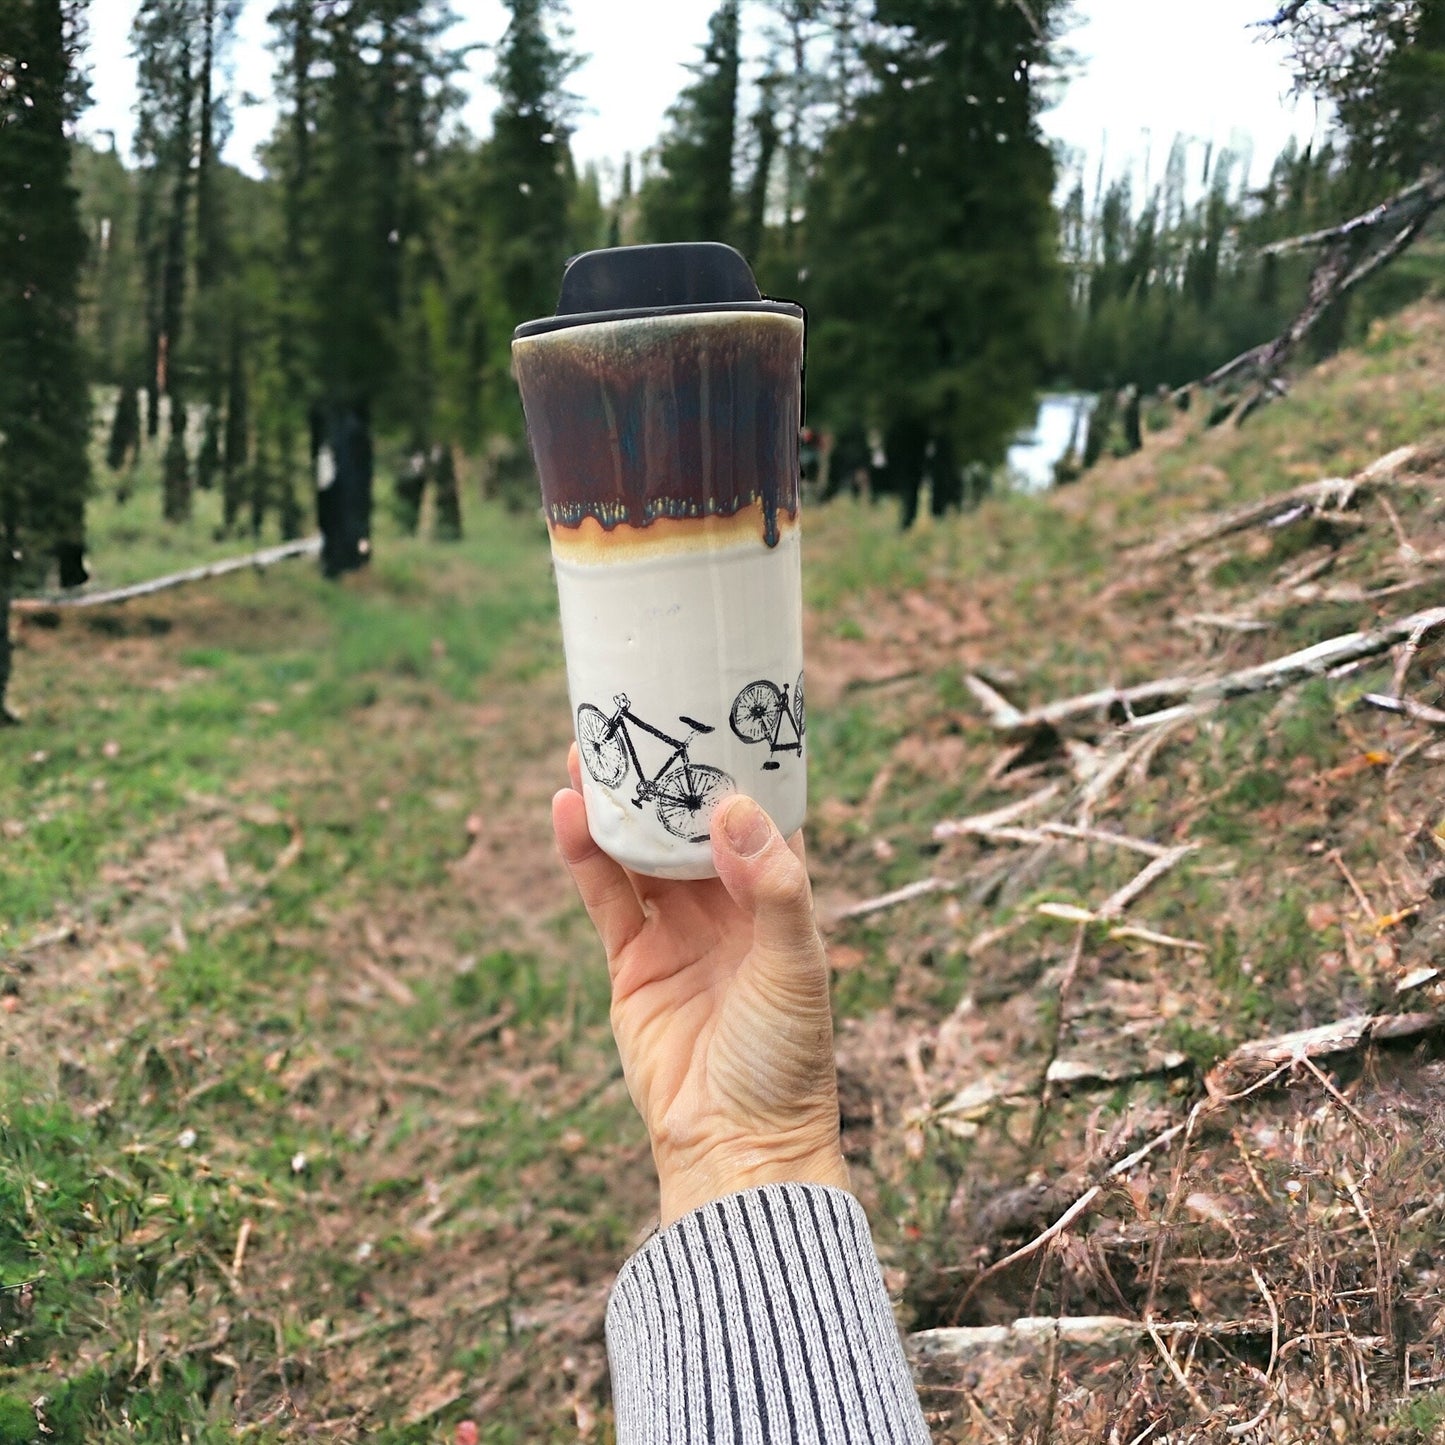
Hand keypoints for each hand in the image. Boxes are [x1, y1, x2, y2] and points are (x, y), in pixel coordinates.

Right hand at [553, 748, 848, 1224]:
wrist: (736, 1148)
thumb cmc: (785, 1060)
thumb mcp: (795, 967)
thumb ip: (773, 888)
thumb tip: (735, 810)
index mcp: (778, 902)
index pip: (757, 819)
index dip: (735, 770)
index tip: (714, 714)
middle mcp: (728, 910)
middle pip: (689, 826)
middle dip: (666, 776)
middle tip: (640, 716)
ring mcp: (677, 933)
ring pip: (642, 851)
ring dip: (619, 804)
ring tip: (592, 747)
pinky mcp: (632, 963)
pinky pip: (607, 895)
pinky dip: (587, 853)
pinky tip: (570, 808)